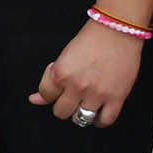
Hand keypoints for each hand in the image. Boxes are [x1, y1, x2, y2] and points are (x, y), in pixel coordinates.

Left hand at [29, 22, 145, 129]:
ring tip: (84, 105)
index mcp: (60, 73)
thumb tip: (34, 100)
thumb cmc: (91, 40)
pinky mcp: (117, 97)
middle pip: (61, 112)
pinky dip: (100, 121)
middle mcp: (77, 86)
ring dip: (80, 114)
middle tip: (72, 97)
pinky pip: (104, 120)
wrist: (117, 31)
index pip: (46, 96)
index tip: (60, 87)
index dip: (51, 92)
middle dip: (64, 105)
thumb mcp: (63, 57)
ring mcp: (97, 93)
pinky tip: (98, 112)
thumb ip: (49, 80)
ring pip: (80, 119)